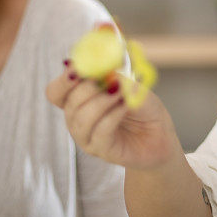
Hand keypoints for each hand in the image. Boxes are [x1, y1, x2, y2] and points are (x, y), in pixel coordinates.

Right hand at [46, 65, 180, 169]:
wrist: (160, 135)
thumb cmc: (142, 108)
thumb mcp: (132, 84)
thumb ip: (118, 75)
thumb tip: (108, 66)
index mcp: (78, 100)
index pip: (56, 91)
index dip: (64, 79)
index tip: (78, 66)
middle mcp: (77, 119)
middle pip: (68, 103)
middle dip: (88, 88)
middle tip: (109, 79)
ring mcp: (87, 137)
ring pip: (82, 118)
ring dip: (102, 101)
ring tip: (122, 93)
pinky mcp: (102, 151)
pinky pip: (100, 131)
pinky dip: (113, 115)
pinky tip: (126, 106)